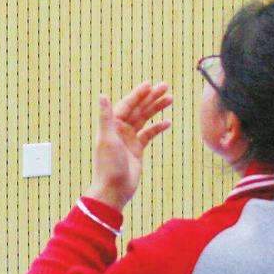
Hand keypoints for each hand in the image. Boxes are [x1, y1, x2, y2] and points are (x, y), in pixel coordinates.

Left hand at [86, 81, 173, 209]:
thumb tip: (102, 95)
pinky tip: (167, 122)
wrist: (114, 189)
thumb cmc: (109, 165)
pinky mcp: (136, 149)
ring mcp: (128, 139)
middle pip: (138, 109)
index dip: (138, 94)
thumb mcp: (108, 139)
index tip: (150, 84)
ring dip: (156, 109)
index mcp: (112, 125)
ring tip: (170, 98)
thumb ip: (106, 117)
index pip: (127, 105)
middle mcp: (119, 129)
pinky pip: (148, 134)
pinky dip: (157, 128)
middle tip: (166, 86)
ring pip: (145, 119)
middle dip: (151, 98)